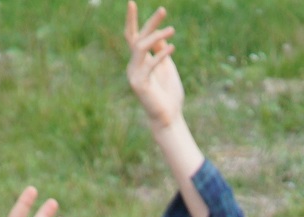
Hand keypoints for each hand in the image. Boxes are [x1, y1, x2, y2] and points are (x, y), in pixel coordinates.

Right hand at [126, 5, 187, 129]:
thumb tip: (160, 34)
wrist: (169, 117)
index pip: (133, 36)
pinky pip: (149, 64)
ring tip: (171, 30)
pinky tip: (172, 47)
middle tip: (163, 9)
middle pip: (138, 38)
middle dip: (150, 23)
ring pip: (140, 48)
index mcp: (139, 61)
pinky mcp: (140, 84)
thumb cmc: (168, 93)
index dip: (132, 19)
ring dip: (156, 36)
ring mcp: (134, 75)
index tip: (132, 2)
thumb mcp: (166, 66)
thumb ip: (160, 51)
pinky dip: (160, 55)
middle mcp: (133, 66)